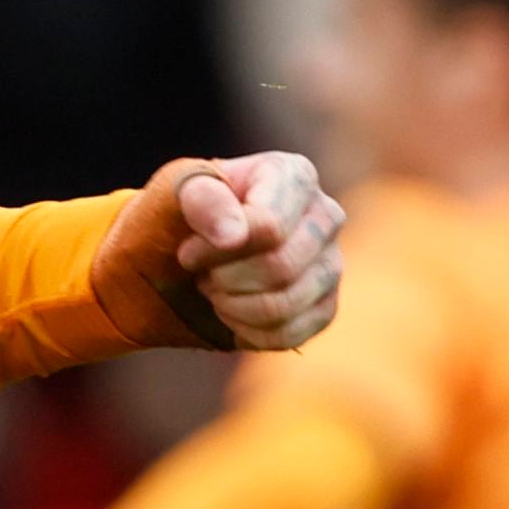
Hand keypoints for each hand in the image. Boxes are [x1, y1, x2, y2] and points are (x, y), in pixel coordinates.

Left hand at [100, 151, 344, 353]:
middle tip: (202, 272)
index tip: (187, 250)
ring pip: (284, 305)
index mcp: (295, 175)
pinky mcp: (324, 307)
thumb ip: (203, 199)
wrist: (183, 257)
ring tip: (215, 288)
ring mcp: (330, 263)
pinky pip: (287, 333)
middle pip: (279, 267)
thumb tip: (234, 235)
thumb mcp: (178, 193)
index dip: (216, 250)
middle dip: (224, 278)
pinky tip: (231, 309)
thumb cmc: (184, 215)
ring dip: (231, 305)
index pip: (268, 226)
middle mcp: (325, 217)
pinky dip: (245, 330)